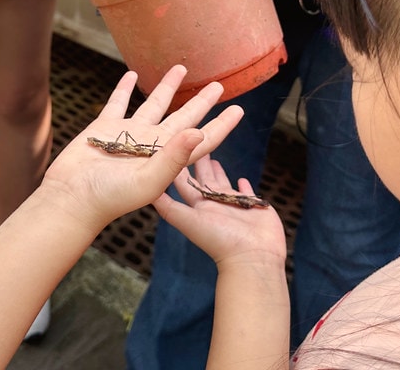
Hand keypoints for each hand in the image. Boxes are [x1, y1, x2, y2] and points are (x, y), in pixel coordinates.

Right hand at [40, 65, 242, 232]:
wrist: (71, 197)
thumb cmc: (110, 197)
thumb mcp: (147, 181)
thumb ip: (173, 157)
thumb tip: (199, 132)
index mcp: (167, 158)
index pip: (202, 139)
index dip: (221, 125)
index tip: (238, 109)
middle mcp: (151, 144)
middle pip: (183, 117)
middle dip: (201, 102)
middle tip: (218, 85)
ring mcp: (128, 135)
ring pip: (153, 104)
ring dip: (167, 87)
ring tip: (181, 69)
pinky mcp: (103, 128)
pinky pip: (118, 103)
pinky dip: (125, 88)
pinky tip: (132, 75)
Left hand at [154, 157, 285, 268]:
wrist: (253, 258)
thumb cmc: (220, 241)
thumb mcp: (189, 221)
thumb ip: (169, 207)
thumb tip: (146, 195)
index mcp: (198, 206)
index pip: (184, 181)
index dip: (178, 165)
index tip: (172, 146)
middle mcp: (213, 204)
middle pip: (203, 178)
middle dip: (197, 162)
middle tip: (193, 142)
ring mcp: (232, 205)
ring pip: (222, 183)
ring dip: (217, 171)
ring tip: (213, 158)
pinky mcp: (252, 205)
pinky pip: (246, 192)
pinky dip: (243, 185)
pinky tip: (242, 178)